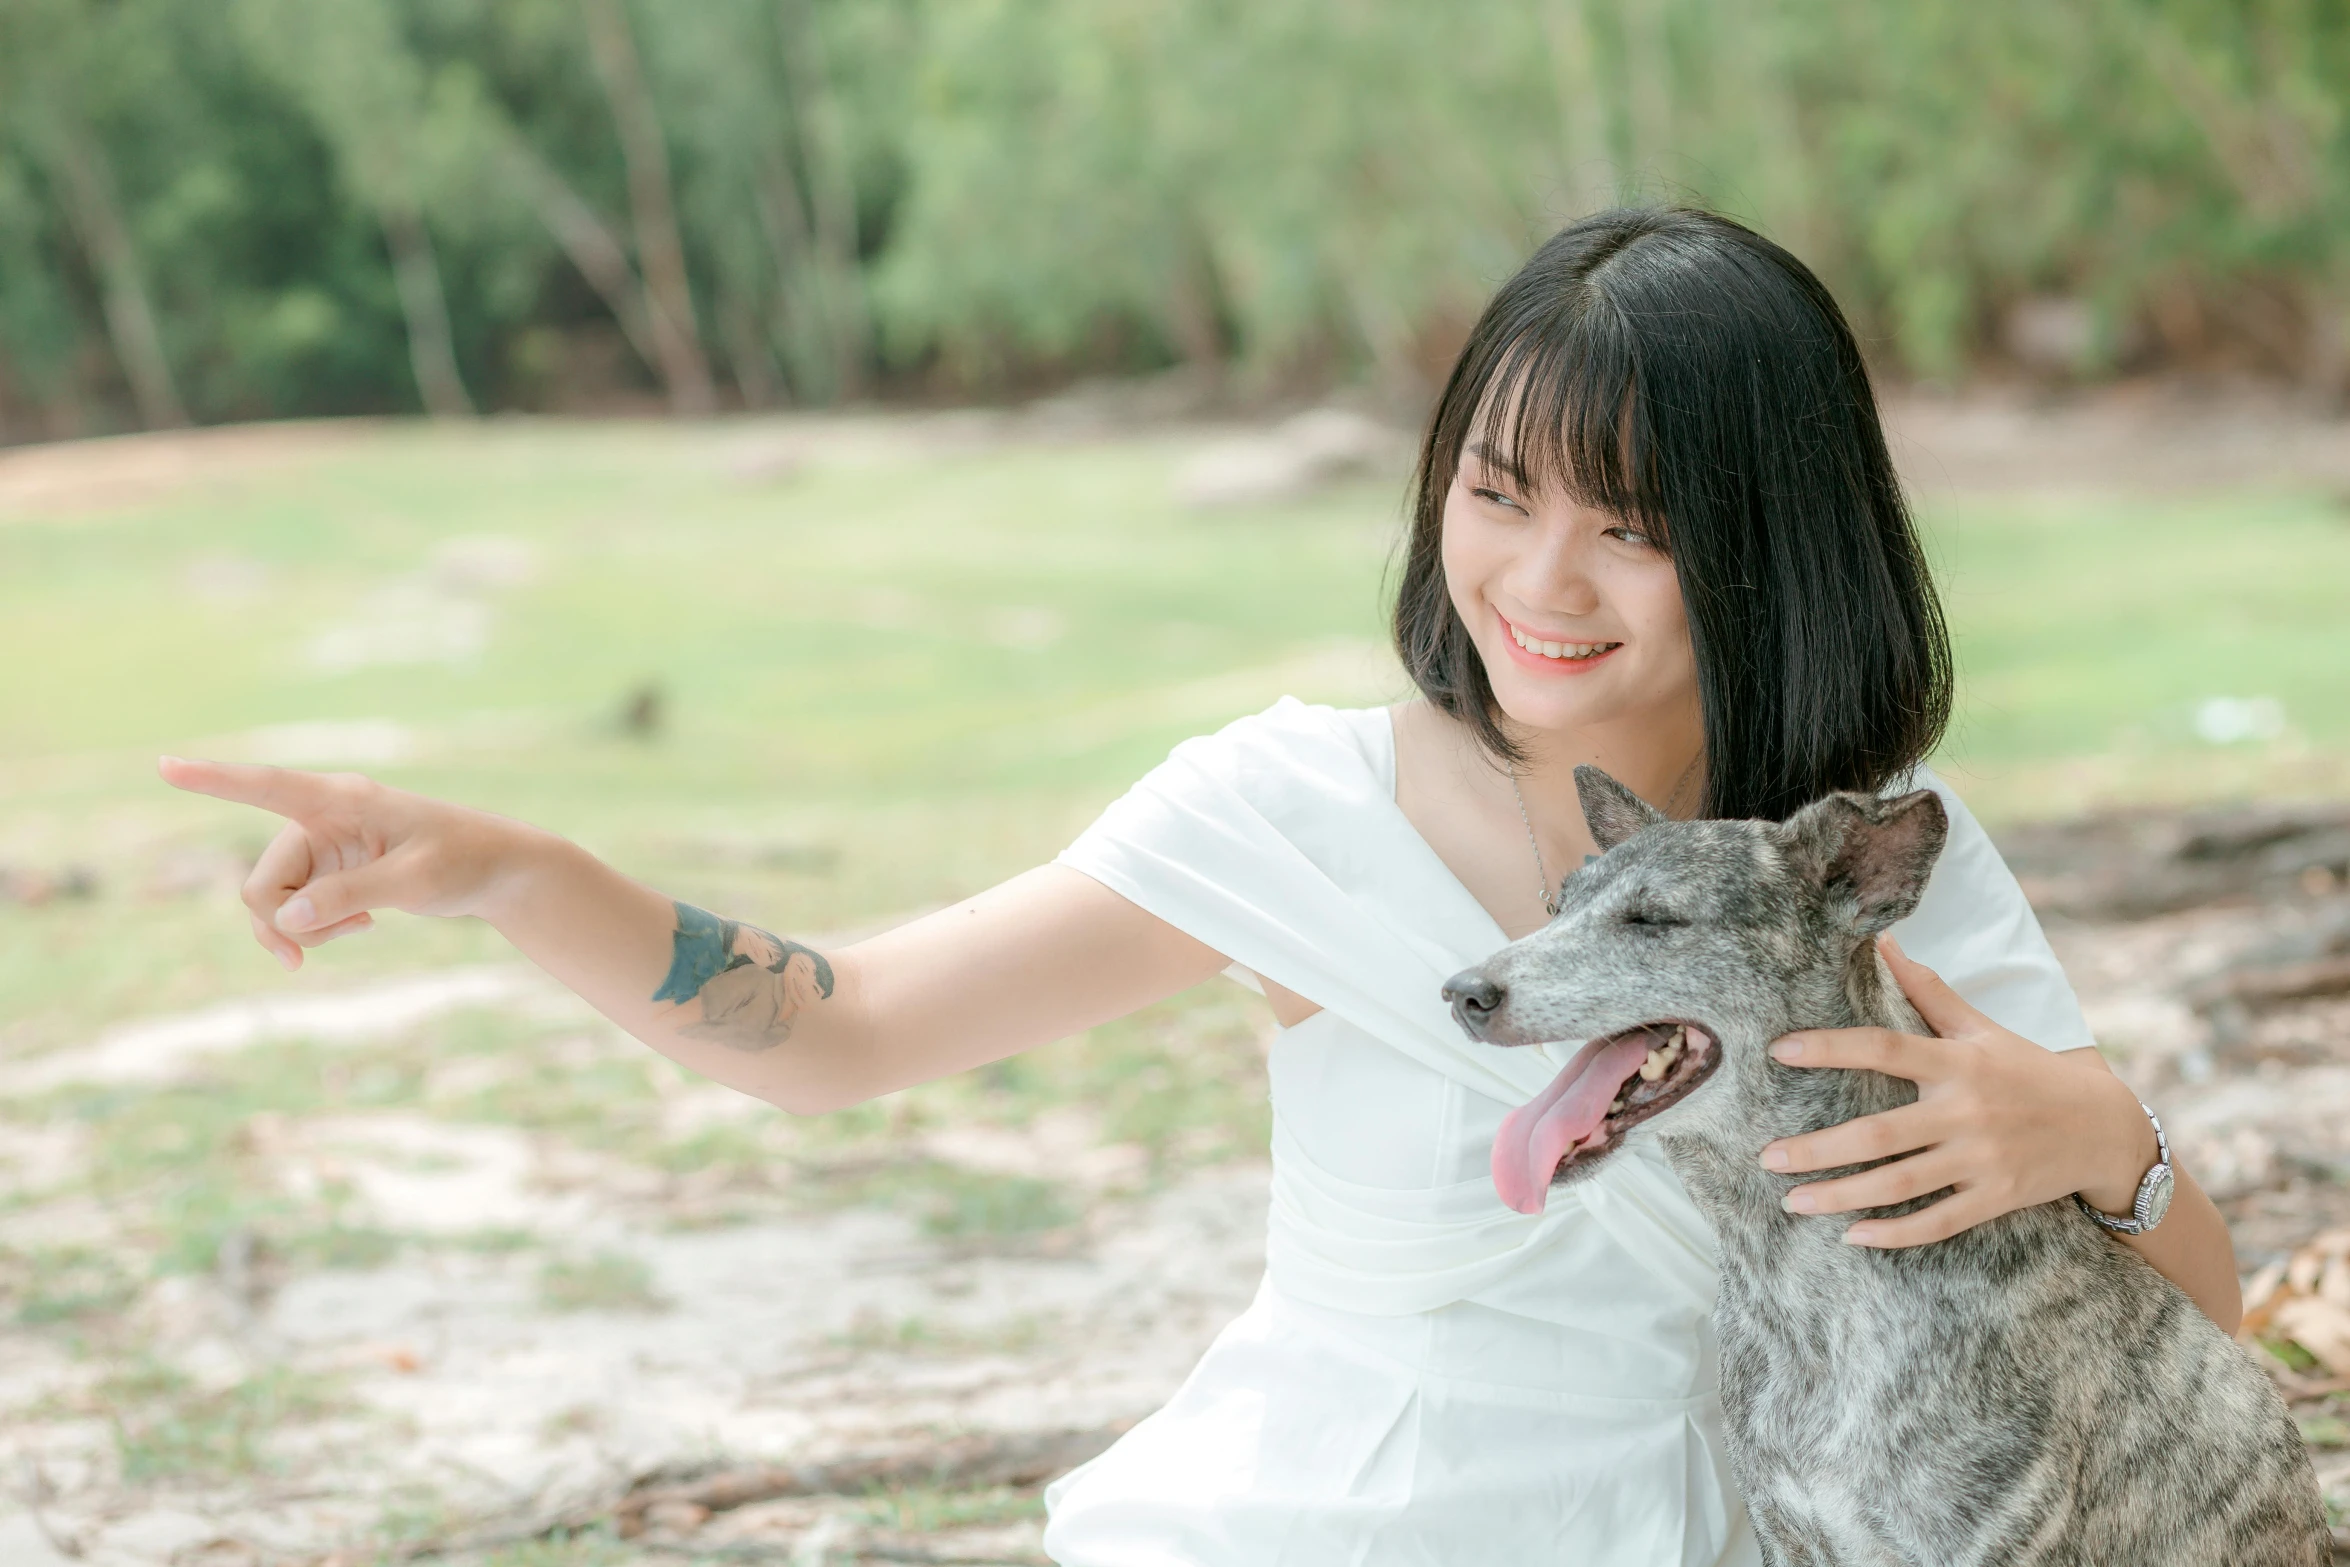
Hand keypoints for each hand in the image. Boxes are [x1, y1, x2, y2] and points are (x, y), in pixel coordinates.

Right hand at [158, 758, 539, 971]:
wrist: (497, 871)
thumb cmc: (465, 861)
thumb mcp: (415, 881)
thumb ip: (350, 895)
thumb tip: (285, 918)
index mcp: (344, 800)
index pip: (270, 787)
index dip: (216, 779)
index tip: (166, 765)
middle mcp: (323, 818)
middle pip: (262, 879)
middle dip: (279, 922)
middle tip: (306, 956)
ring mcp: (323, 847)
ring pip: (273, 900)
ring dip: (301, 930)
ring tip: (358, 931)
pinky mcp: (330, 872)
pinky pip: (295, 909)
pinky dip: (315, 929)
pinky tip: (361, 926)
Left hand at [1757, 933, 2153, 1247]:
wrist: (2104, 1126)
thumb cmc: (2030, 1070)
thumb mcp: (1983, 1028)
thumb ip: (1929, 991)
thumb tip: (1883, 940)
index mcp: (1958, 1063)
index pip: (1884, 1048)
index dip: (1830, 1047)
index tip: (1779, 1051)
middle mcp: (1967, 1112)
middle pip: (1879, 1134)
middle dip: (1818, 1150)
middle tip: (1767, 1157)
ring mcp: (1982, 1160)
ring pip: (1899, 1185)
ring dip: (1841, 1197)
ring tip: (1793, 1201)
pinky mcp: (1997, 1199)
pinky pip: (1938, 1222)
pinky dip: (1895, 1234)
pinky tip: (1854, 1236)